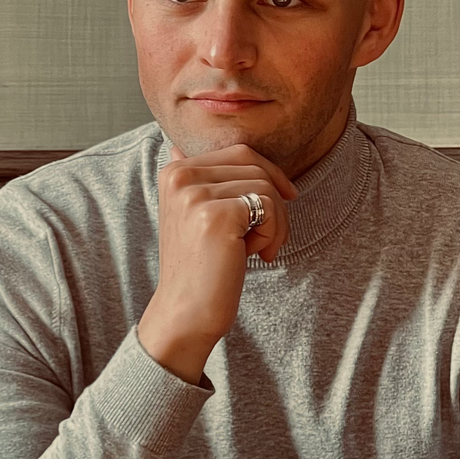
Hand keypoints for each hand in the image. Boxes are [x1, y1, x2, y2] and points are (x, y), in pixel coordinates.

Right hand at [137, 142, 297, 383]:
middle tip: (271, 238)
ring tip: (261, 251)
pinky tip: (257, 256)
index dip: (270, 174)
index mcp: (173, 172)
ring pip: (265, 186)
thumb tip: (177, 146)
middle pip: (255, 165)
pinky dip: (273, 234)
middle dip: (275, 200)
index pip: (238, 152)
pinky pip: (268, 206)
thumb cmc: (199, 267)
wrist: (186, 312)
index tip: (286, 200)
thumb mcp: (190, 216)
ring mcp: (195, 194)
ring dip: (276, 222)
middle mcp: (179, 176)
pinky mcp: (216, 215)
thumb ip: (193, 180)